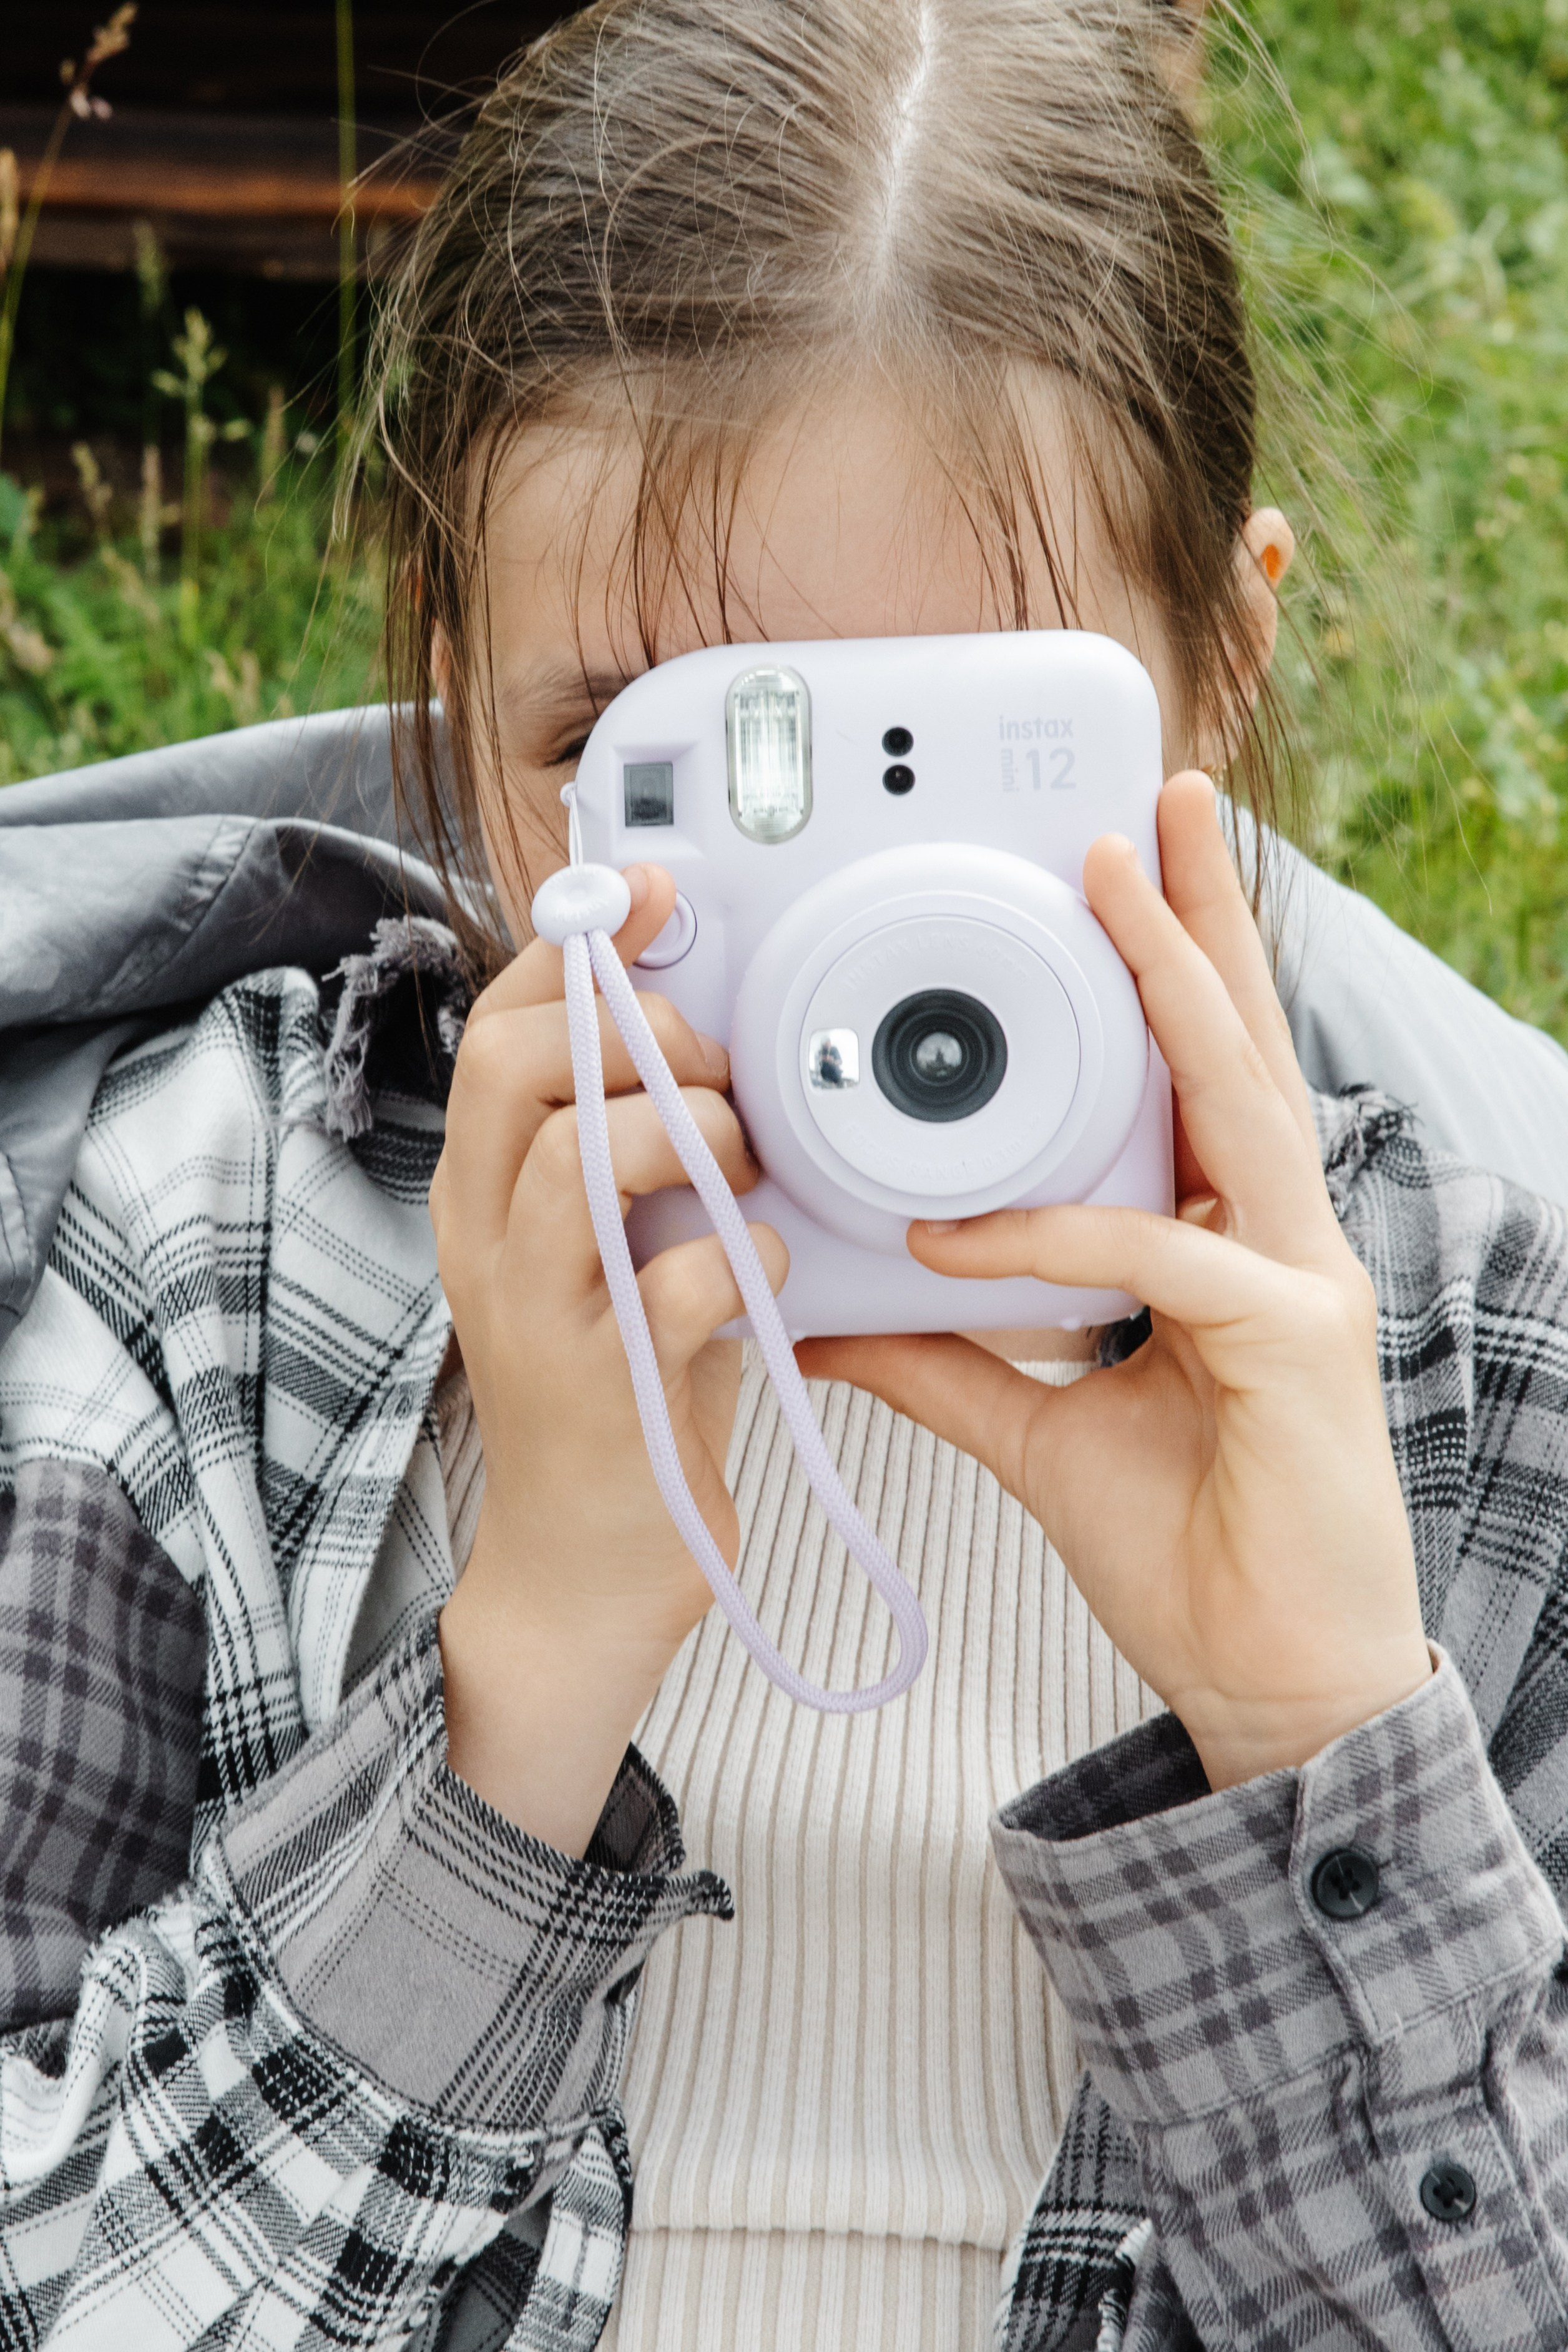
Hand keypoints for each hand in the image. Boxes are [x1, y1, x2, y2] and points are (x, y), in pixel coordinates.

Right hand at [433, 862, 785, 1850]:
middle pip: (516, 1065)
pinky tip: (760, 1280)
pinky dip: (740, 1262)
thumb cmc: (623, 1388)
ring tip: (742, 1173)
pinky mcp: (602, 1388)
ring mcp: (535, 1315)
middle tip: (715, 1077)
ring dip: (690, 1137)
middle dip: (638, 1037)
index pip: (498, 1026)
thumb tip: (706, 1027)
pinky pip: (674, 1280)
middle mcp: (486, 1239)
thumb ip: (636, 1148)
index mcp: (484, 1191)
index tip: (654, 897)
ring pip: (578, 1155)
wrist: (586, 1571)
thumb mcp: (612, 1246)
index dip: (578, 947)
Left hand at [800, 775, 1430, 1790]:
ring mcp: (1299, 1279)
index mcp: (1225, 1239)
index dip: (1161, 973)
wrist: (1271, 1678)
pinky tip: (966, 1227)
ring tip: (1118, 881)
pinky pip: (1161, 1257)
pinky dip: (1058, 1235)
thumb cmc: (1189, 1543)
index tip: (1108, 876)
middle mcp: (1276, 1236)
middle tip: (1154, 802)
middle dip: (1198, 915)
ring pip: (1238, 1102)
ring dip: (1176, 985)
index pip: (1195, 1080)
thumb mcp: (1038, 1429)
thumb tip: (837, 1306)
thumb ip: (951, 1356)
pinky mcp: (1296, 1344)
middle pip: (1240, 1046)